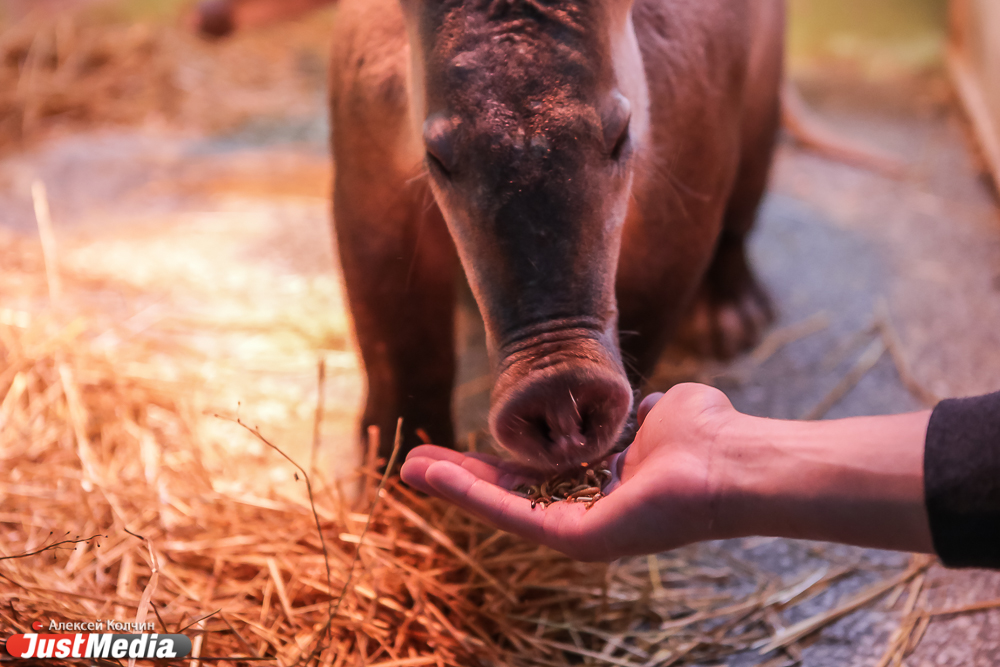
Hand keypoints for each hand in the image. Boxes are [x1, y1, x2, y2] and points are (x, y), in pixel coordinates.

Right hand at [400, 383, 739, 560]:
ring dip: (454, 487)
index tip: (456, 443)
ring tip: (409, 469)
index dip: (493, 458)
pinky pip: (514, 515)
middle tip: (414, 463)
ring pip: (503, 507)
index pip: (535, 471)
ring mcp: (580, 528)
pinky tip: (437, 476)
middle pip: (510, 493)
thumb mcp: (657, 411)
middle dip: (460, 476)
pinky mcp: (577, 539)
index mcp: (602, 483)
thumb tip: (640, 405)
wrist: (734, 458)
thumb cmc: (708, 432)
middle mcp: (586, 510)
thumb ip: (637, 413)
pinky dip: (472, 494)